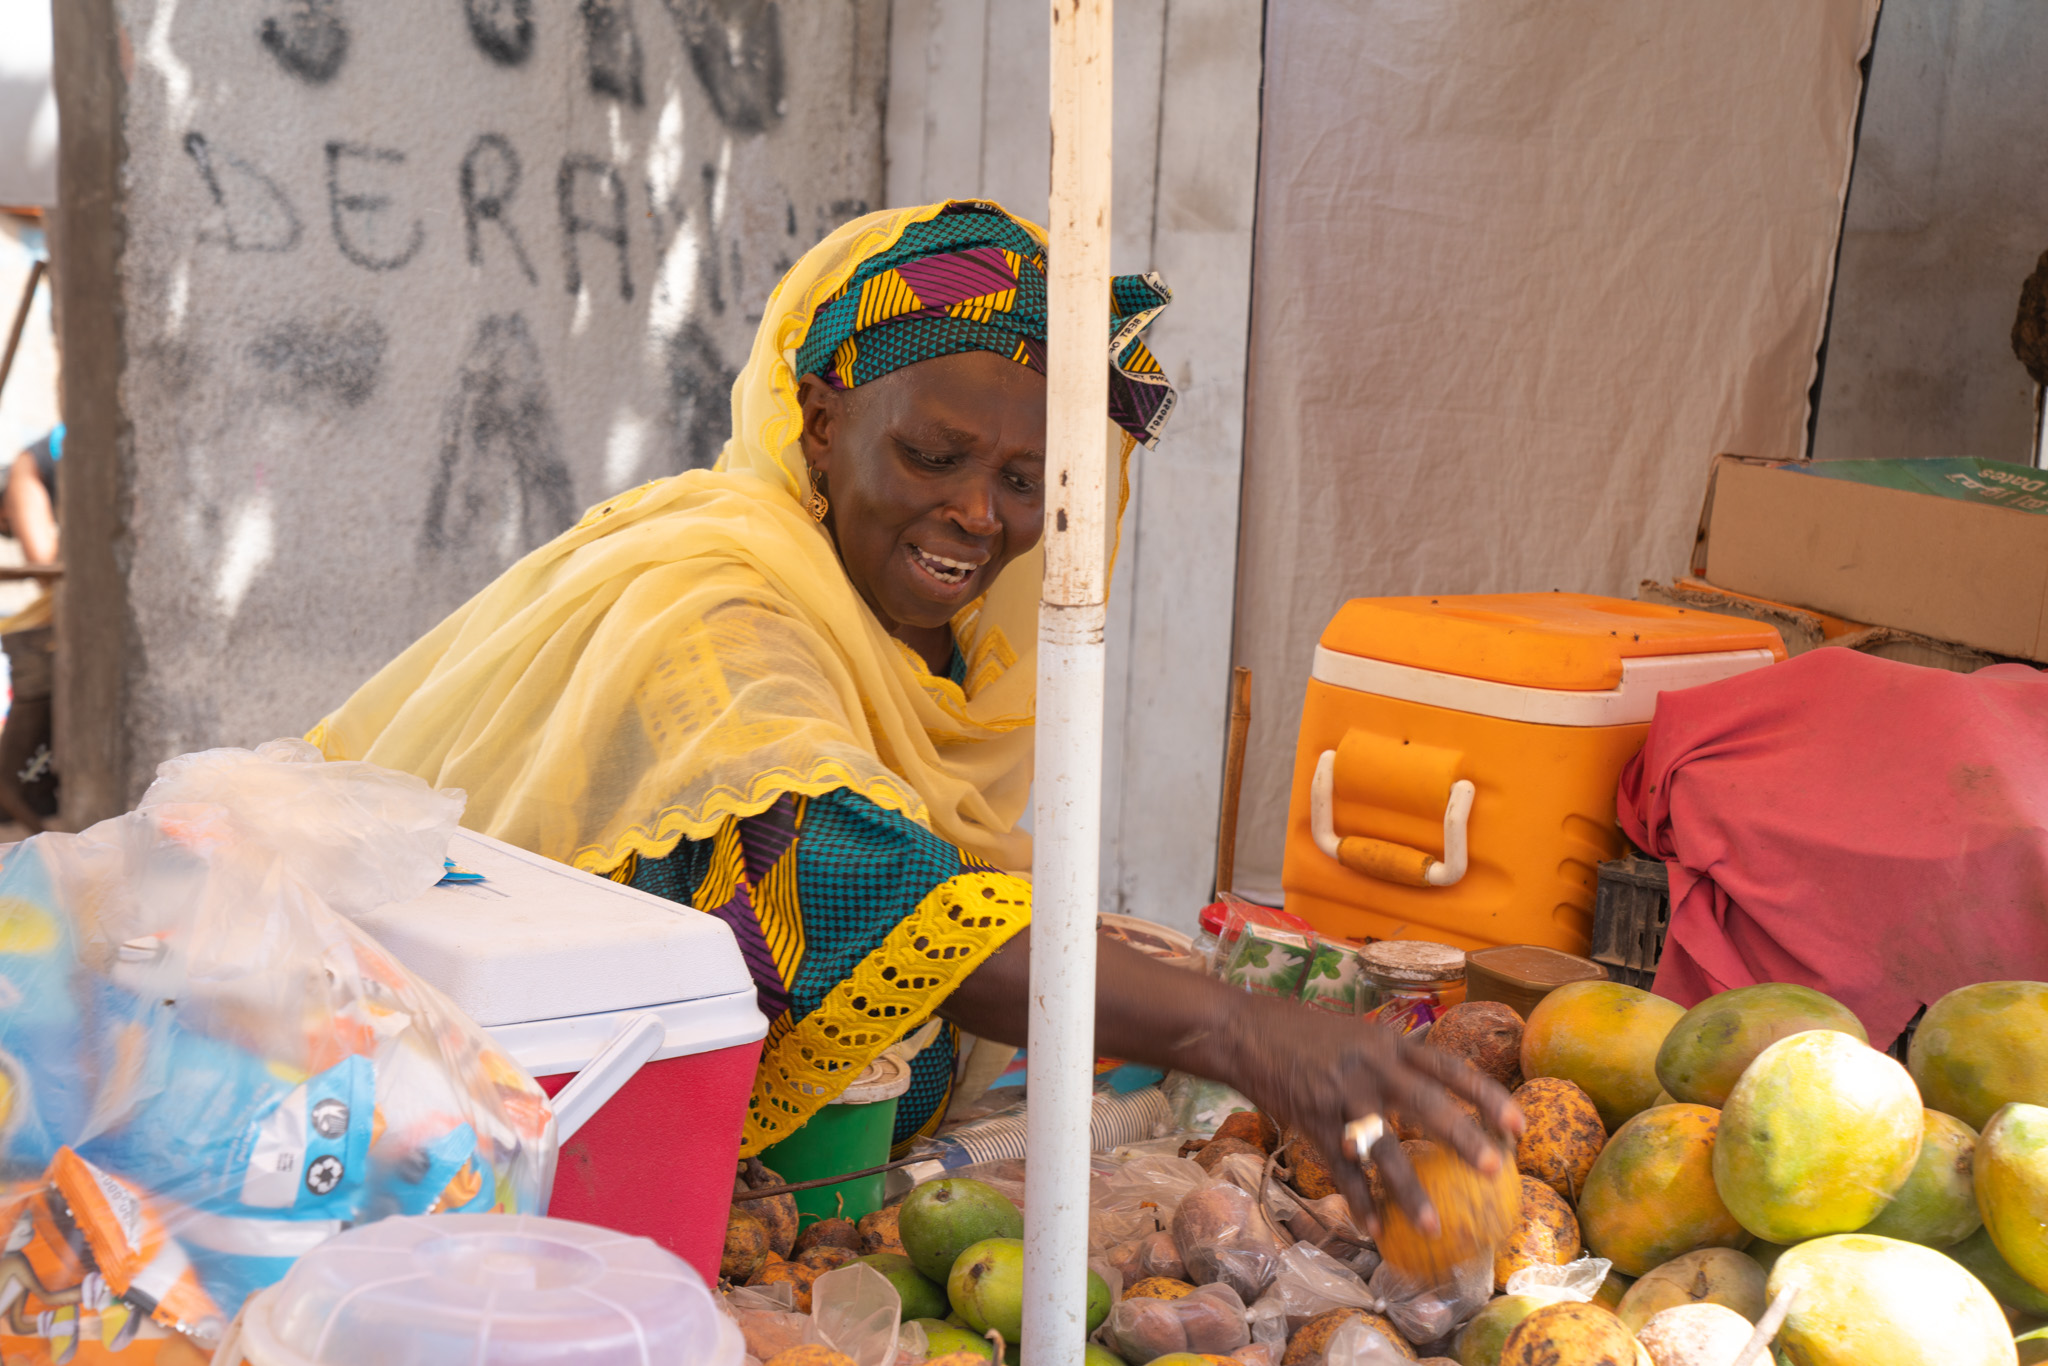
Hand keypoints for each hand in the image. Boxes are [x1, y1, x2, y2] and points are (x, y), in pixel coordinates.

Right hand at [1221, 997, 1523, 1236]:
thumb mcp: (1358, 1035)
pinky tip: (1374, 1228)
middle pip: (1424, 1103)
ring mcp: (1339, 1094)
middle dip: (1462, 1137)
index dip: (1487, 1096)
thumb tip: (1437, 1083)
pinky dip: (1357, 1200)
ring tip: (1433, 1227)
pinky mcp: (1310, 1119)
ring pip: (1381, 1147)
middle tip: (1494, 1169)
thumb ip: (1394, 1058)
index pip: (1449, 1068)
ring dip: (1408, 1191)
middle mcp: (1369, 1067)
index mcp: (1388, 1044)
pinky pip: (1339, 1168)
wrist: (1243, 1030)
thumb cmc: (1304, 1034)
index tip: (1518, 1124)